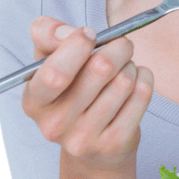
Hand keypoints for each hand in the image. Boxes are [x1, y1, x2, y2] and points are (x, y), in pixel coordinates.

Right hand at [22, 16, 153, 171]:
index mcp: (34, 101)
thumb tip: (72, 33)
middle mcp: (55, 125)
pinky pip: (141, 95)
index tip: (90, 34)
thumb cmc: (69, 88)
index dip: (78, 45)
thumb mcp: (49, 59)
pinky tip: (135, 82)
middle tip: (120, 45)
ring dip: (131, 65)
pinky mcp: (114, 144)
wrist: (91, 144)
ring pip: (124, 80)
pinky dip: (144, 79)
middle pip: (101, 68)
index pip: (56, 73)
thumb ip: (48, 34)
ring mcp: (85, 139)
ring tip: (123, 70)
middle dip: (118, 47)